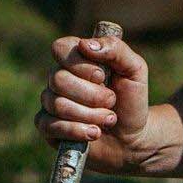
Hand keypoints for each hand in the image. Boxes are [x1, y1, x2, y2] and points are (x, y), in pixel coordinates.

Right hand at [34, 31, 152, 174]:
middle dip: (92, 95)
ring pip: (58, 104)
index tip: (102, 75)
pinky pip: (49, 125)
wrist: (133, 137)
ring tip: (109, 119)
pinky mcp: (48, 127)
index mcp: (76, 58)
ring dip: (90, 115)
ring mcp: (50, 102)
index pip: (60, 48)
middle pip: (58, 79)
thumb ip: (115, 49)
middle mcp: (58, 78)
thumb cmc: (132, 99)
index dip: (80, 63)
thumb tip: (85, 45)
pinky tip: (94, 133)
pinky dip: (76, 131)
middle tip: (111, 101)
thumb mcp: (134, 69)